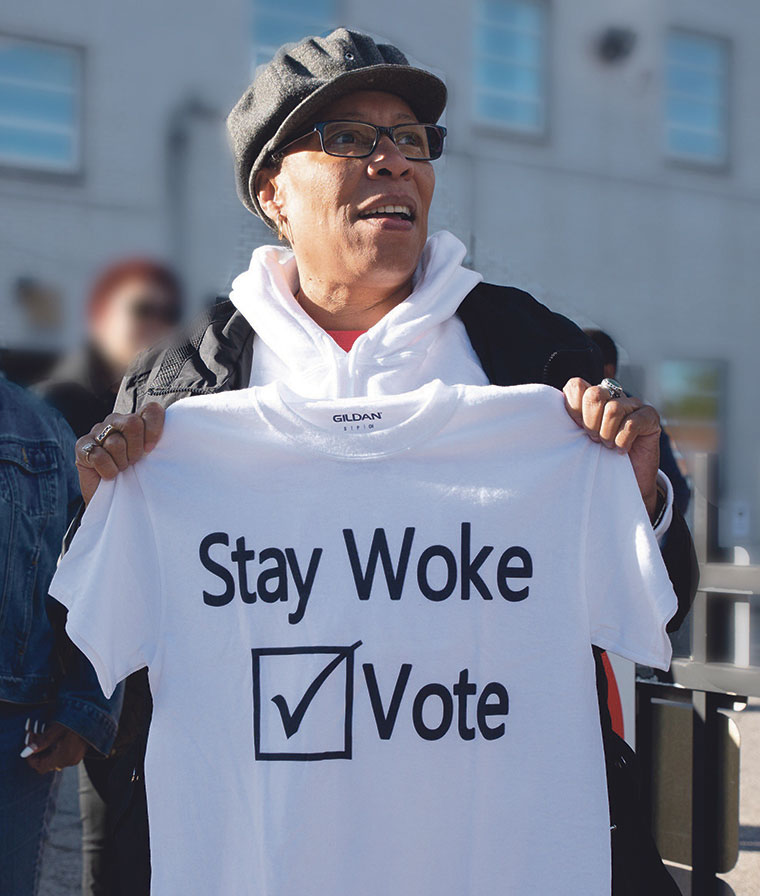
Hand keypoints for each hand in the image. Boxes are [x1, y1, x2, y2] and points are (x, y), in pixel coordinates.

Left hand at [22, 721, 88, 774]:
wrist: (97, 715)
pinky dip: (55, 749)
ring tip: (44, 734)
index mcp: (64, 757)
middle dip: (38, 751)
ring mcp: (75, 757)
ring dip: (46, 749)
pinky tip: (55, 737)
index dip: (31, 758)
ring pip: (54, 759)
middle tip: (34, 735)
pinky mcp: (79, 752)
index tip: (28, 743)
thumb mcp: (57, 728)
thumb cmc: (76, 719)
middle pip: (47, 763)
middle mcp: (70, 761)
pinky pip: (62, 756)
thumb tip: (24, 753)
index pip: (40, 767)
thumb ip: (41, 742)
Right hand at [75, 403, 164, 504]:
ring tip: (121, 469)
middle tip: (134, 462)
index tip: (151, 451)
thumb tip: (181, 438)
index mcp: (138, 420)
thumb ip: (164, 445)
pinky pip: (98, 455)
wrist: (114, 501)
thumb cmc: (138, 479)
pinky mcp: (83, 446)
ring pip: (115, 442)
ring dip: (121, 463)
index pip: (151, 410)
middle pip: (133, 423)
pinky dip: (107, 470)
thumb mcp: (155, 462)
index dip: (154, 429)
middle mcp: (117, 421)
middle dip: (136, 449)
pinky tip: (108, 475)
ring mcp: (98, 431)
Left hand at [563, 378, 660, 519]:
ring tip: (608, 446)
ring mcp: (633, 404)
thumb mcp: (576, 440)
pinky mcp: (649, 416)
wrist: (623, 483)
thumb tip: (551, 414)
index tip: (577, 429)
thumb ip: (567, 423)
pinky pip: (632, 423)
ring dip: (607, 434)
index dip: (574, 409)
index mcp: (590, 398)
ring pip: (613, 409)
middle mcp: (612, 396)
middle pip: (594, 394)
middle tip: (593, 439)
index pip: (576, 385)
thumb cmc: (596, 460)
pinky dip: (623, 441)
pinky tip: (622, 450)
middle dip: (590, 422)